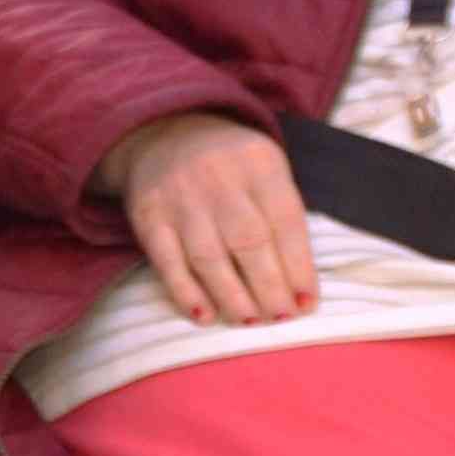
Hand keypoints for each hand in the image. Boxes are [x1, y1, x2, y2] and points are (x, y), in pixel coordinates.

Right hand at [96, 113, 314, 325]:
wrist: (162, 134)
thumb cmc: (230, 167)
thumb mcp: (264, 170)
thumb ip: (283, 217)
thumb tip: (299, 287)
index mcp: (259, 162)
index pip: (286, 221)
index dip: (299, 267)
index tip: (306, 303)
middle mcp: (219, 175)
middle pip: (250, 241)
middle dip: (270, 288)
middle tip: (281, 318)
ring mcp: (180, 196)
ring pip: (209, 257)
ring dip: (233, 297)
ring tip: (251, 321)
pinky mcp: (148, 215)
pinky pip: (168, 262)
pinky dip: (186, 293)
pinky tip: (205, 315)